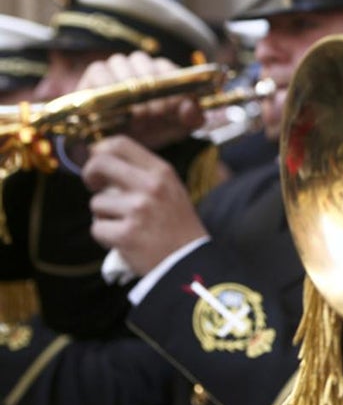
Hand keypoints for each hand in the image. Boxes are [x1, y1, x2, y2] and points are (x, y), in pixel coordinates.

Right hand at [76, 52, 204, 148]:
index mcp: (164, 71)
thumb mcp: (179, 127)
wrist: (123, 143)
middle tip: (153, 116)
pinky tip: (114, 106)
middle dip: (149, 91)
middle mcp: (141, 64)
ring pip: (121, 63)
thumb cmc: (155, 129)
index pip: (167, 68)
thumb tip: (191, 105)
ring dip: (128, 89)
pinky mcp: (95, 74)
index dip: (170, 88)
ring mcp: (118, 67)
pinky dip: (106, 87)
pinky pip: (99, 70)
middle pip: (144, 64)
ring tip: (135, 115)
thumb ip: (192, 116)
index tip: (171, 110)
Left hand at [84, 135, 207, 275]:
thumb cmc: (176, 224)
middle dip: (89, 174)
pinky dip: (106, 237)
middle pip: (100, 164)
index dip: (99, 152)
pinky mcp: (127, 234)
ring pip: (96, 203)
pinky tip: (124, 240)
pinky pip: (97, 229)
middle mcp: (151, 186)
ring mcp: (138, 210)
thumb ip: (141, 173)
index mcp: (162, 171)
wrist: (190, 260)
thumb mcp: (170, 188)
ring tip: (126, 225)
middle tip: (94, 186)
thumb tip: (98, 157)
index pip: (119, 144)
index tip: (98, 164)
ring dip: (104, 215)